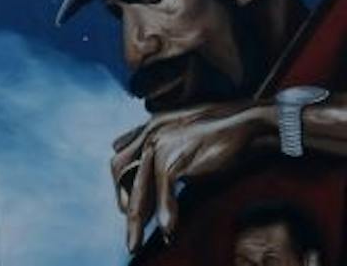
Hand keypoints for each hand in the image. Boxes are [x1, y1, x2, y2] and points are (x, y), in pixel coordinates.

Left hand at [110, 102, 272, 252]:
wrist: (244, 123)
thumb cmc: (220, 135)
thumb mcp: (185, 140)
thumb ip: (169, 152)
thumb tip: (165, 179)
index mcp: (148, 128)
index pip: (120, 157)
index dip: (121, 183)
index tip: (126, 205)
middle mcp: (148, 135)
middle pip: (121, 173)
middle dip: (124, 204)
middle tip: (129, 231)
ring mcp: (159, 145)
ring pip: (139, 188)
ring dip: (137, 220)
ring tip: (136, 242)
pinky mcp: (174, 158)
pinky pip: (163, 192)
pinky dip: (166, 214)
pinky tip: (168, 231)